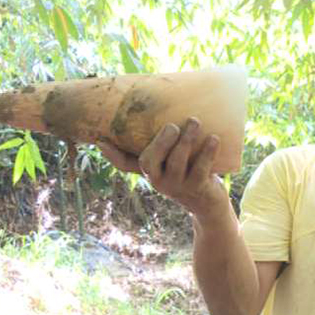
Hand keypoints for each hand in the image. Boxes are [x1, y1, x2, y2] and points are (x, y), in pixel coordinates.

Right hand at [97, 117, 229, 218]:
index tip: (101, 140)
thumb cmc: (188, 172)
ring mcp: (177, 186)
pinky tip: (214, 138)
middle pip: (151, 160)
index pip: (125, 165)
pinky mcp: (198, 187)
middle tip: (173, 124)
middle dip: (161, 141)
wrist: (208, 203)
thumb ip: (161, 144)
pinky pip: (201, 168)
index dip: (112, 155)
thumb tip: (154, 111)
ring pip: (177, 162)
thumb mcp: (170, 162)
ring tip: (195, 122)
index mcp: (149, 171)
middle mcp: (158, 180)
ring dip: (186, 140)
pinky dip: (207, 152)